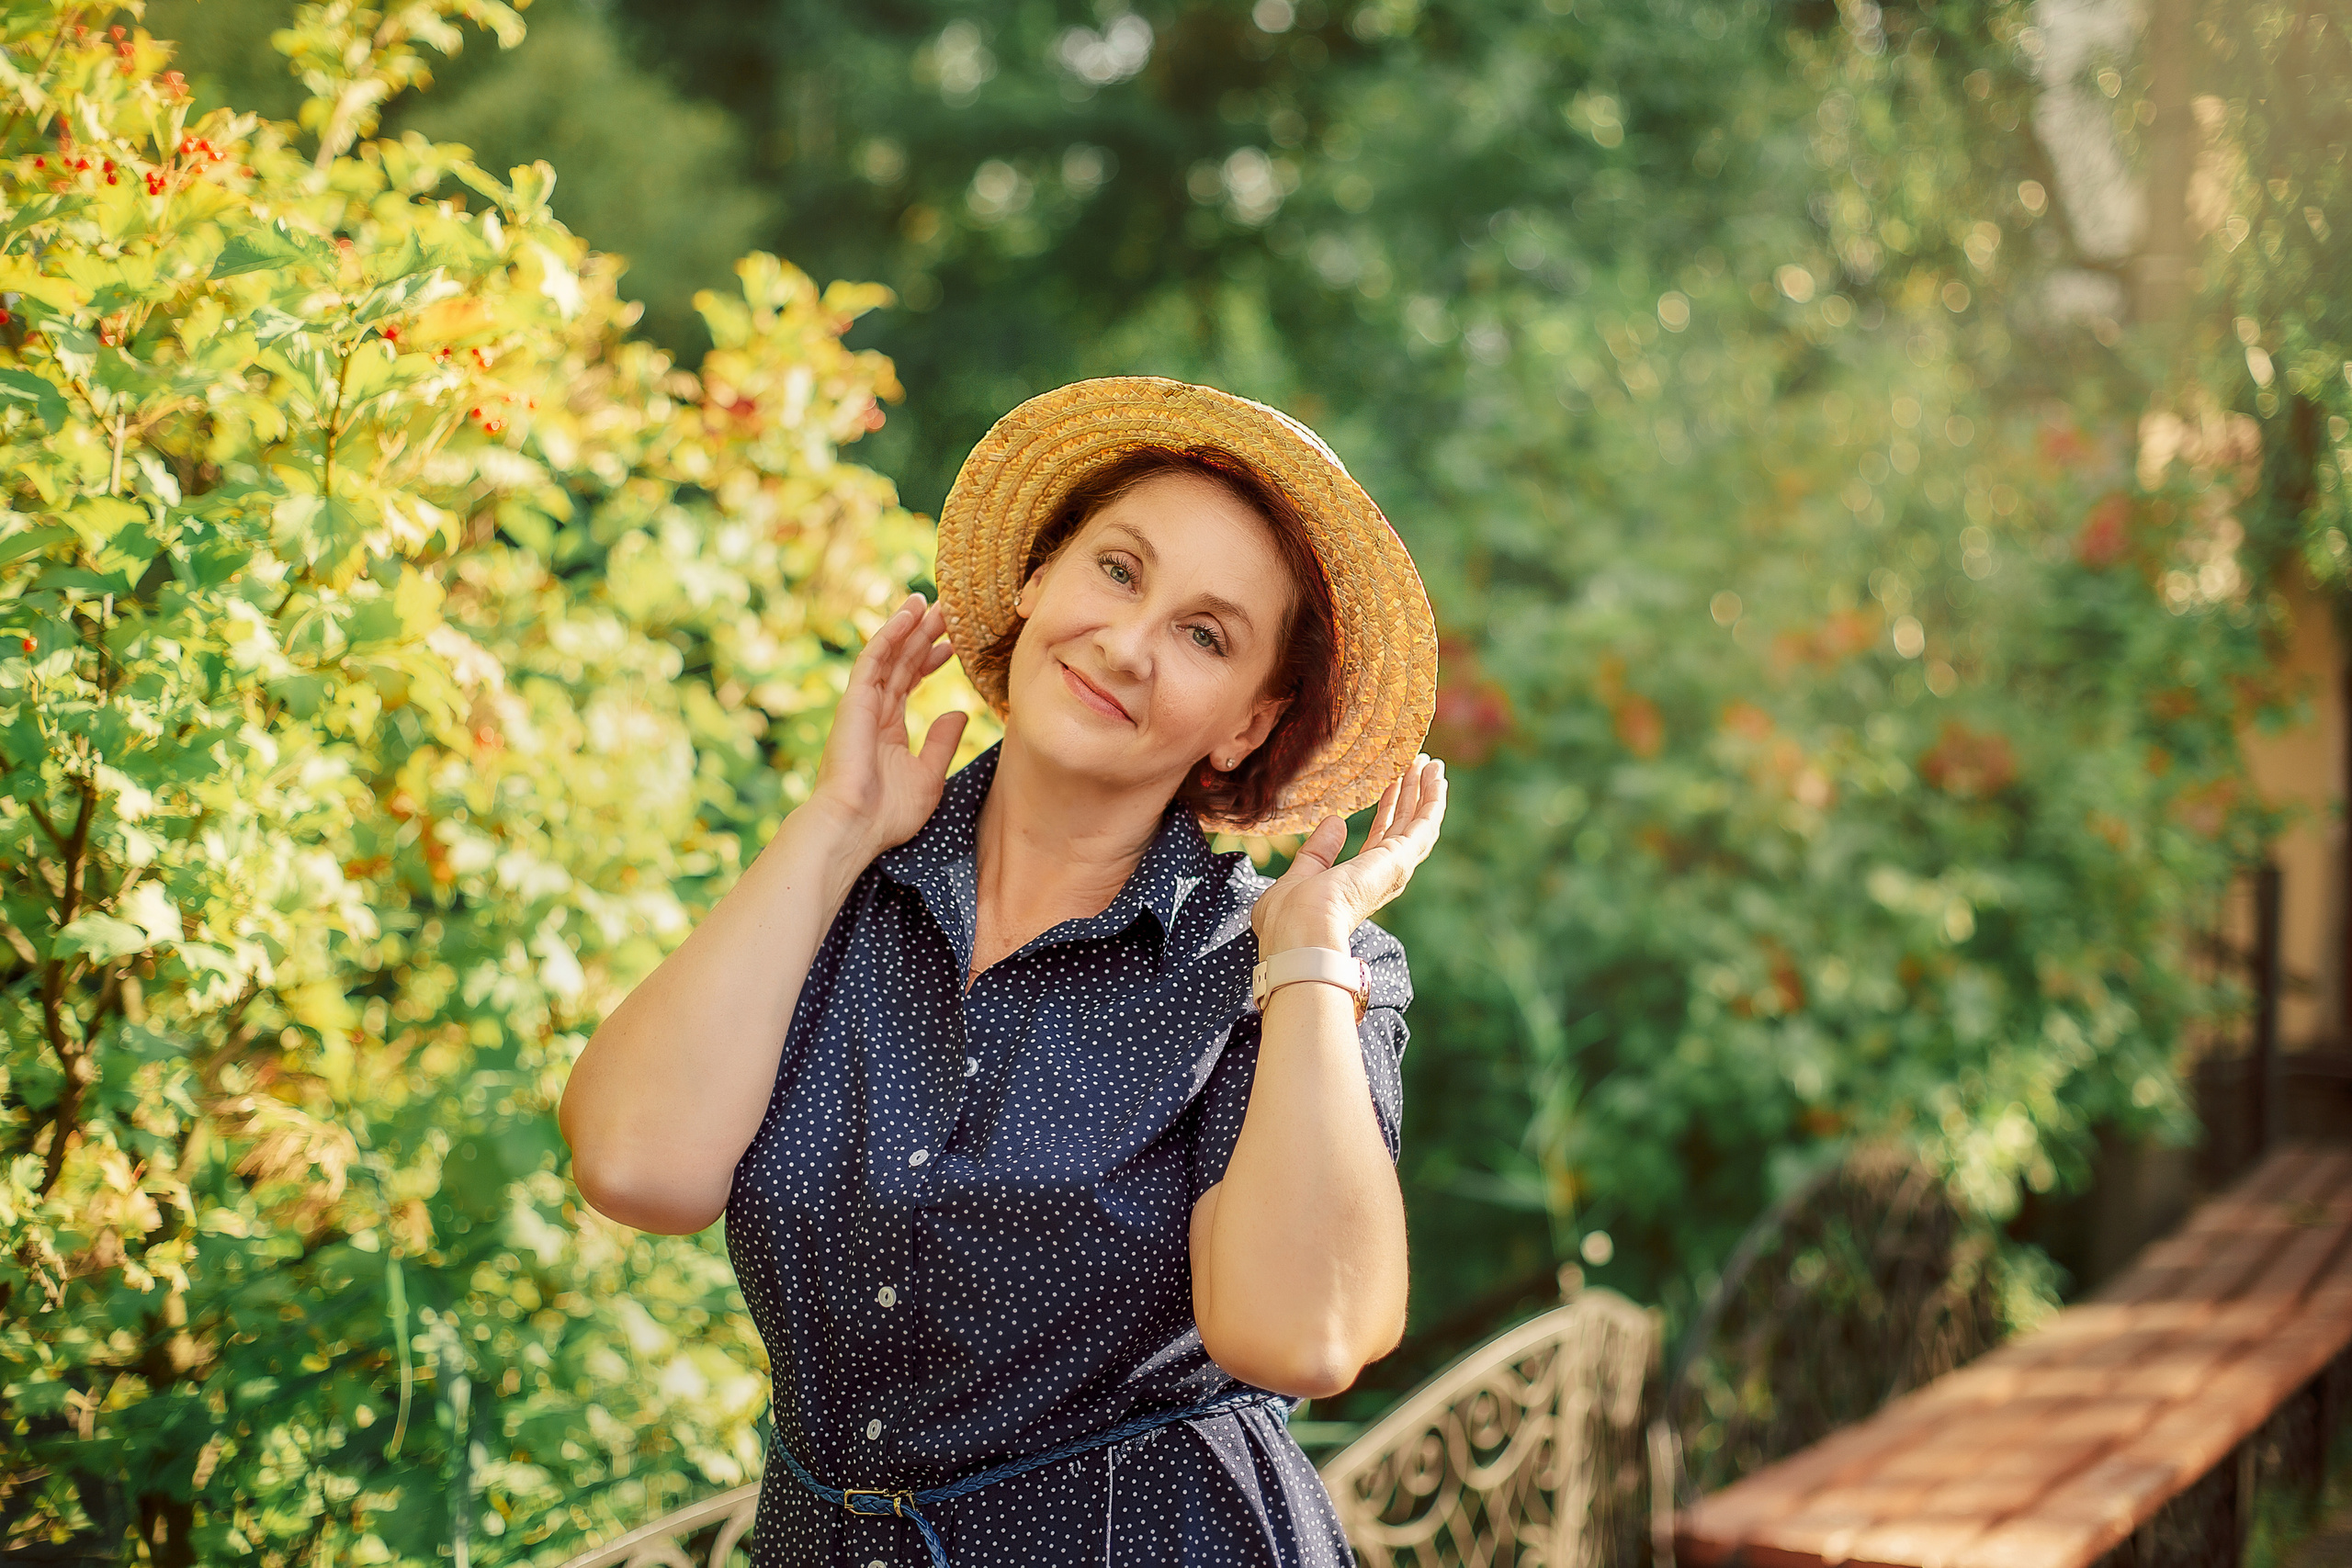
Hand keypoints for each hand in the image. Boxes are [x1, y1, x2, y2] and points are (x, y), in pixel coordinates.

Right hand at [800, 592, 969, 861]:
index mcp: (888, 729)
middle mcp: (873, 712)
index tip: (953, 644)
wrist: (854, 827)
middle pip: (901, 662)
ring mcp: (862, 704)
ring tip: (930, 601)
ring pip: (888, 654)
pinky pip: (874, 659)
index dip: (930, 661)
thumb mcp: (929, 776)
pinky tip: (908, 614)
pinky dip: (890, 634)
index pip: (910, 683)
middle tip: (947, 611)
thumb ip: (942, 742)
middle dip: (923, 635)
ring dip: (908, 626)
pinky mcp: (854, 701)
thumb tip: (958, 712)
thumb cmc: (888, 813)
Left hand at [1251, 755, 1447, 954]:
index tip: (1391, 785)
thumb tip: (1335, 822)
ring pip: (1419, 824)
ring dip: (1426, 792)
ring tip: (1431, 763)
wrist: (1300, 936)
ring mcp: (1393, 869)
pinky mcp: (1399, 860)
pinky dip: (1433, 799)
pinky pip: (1424, 824)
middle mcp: (1381, 877)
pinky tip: (1436, 775)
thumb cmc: (1289, 920)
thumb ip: (1317, 852)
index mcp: (1357, 883)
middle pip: (1403, 828)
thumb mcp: (1299, 876)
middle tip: (1418, 765)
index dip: (1387, 810)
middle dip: (1411, 796)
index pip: (1379, 839)